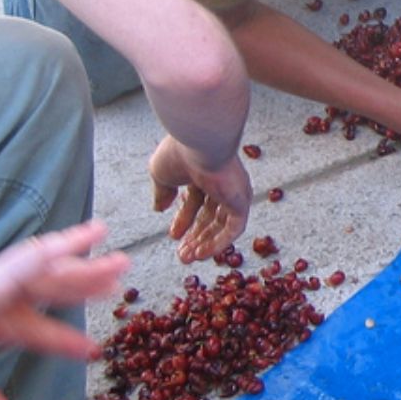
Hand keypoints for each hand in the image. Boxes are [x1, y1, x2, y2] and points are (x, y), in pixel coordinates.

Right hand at [0, 220, 118, 399]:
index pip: (29, 330)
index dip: (60, 339)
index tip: (91, 350)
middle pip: (47, 290)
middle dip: (82, 286)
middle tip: (118, 280)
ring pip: (50, 270)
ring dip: (85, 264)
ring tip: (119, 257)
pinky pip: (32, 260)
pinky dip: (60, 251)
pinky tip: (87, 238)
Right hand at [148, 136, 251, 263]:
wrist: (198, 142)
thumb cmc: (178, 153)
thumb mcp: (162, 175)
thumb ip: (162, 192)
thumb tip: (159, 208)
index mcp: (203, 173)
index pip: (196, 202)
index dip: (184, 220)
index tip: (173, 235)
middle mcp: (222, 183)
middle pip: (210, 216)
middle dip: (195, 237)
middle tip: (182, 255)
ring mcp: (233, 192)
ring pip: (222, 225)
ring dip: (205, 243)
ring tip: (188, 258)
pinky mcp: (241, 201)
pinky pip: (234, 228)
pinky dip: (220, 242)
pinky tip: (203, 254)